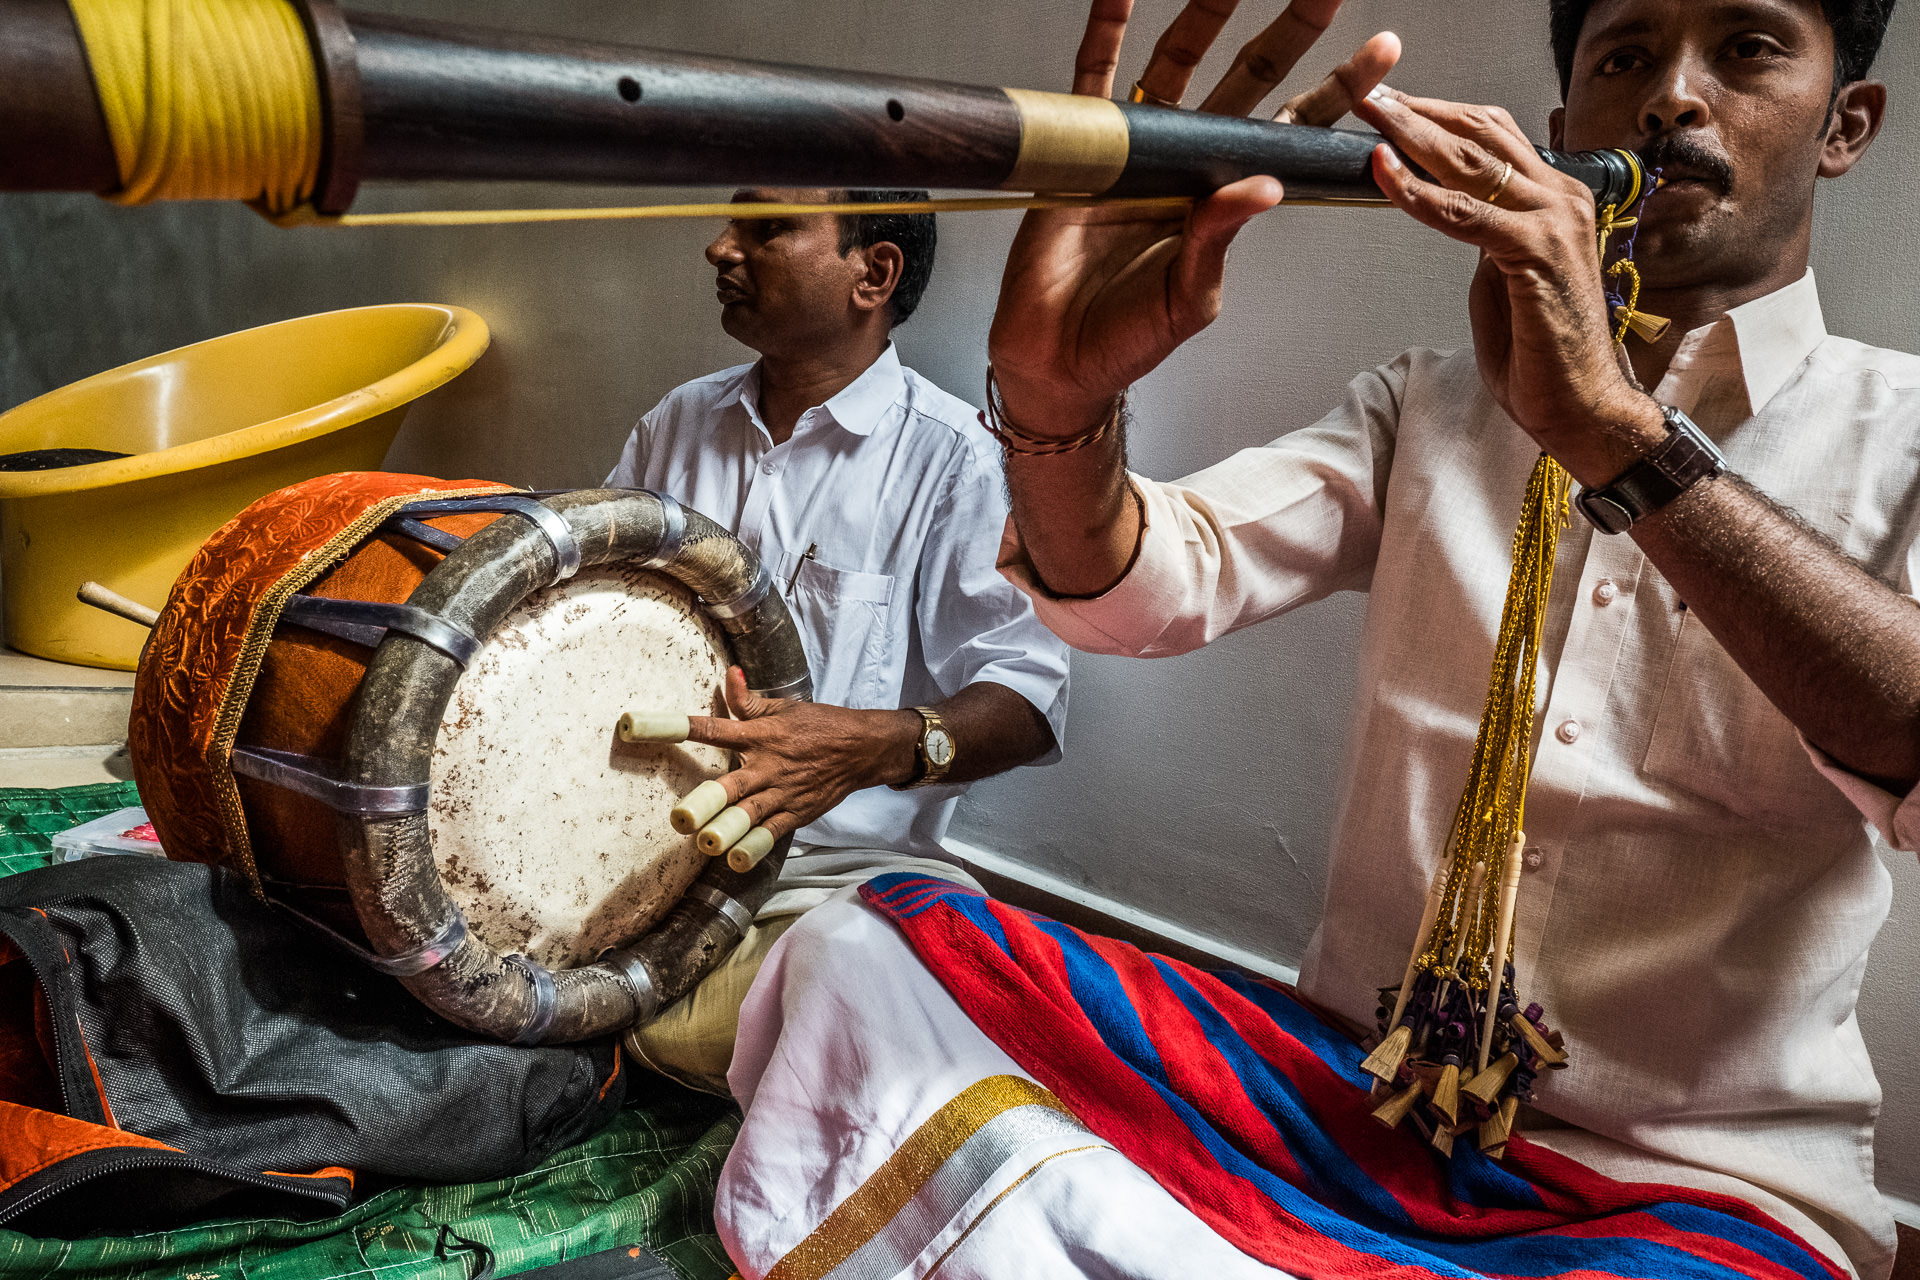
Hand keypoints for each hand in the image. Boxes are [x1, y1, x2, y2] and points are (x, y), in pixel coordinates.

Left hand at [682, 667, 918, 841]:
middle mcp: (767, 766)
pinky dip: (753, 847)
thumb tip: (728, 673)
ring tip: (704, 844)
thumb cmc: (819, 725)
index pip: (713, 730)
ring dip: (725, 831)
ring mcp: (782, 794)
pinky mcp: (795, 814)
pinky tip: (733, 860)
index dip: (676, 727)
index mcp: (761, 734)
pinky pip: (770, 834)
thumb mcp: (783, 707)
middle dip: (705, 802)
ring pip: (748, 816)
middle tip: (680, 818)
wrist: (862, 749)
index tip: (638, 729)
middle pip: (730, 786)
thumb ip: (747, 699)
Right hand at [987, 0, 1400, 436]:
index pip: (1294, 131)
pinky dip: (1105, 30)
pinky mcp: (1082, 147)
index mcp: (1228, 197)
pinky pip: (1094, 76)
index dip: (1338, 91)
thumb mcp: (1189, 297)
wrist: (1056, 359)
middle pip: (1250, 77)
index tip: (1382, 49)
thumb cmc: (1127, 340)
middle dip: (1290, 29)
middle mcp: (1190, 160)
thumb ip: (1219, 239)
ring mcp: (1138, 147)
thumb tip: (1262, 186)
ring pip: (1181, 61)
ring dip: (1208, 12)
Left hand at [1354, 88, 1665, 483]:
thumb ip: (1484, 235)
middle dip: (1417, 112)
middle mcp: (1561, 198)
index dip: (1439, 114)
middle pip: (1480, 135)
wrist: (1580, 404)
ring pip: (1471, 164)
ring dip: (1412, 137)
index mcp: (1556, 198)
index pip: (1492, 135)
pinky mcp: (1537, 253)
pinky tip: (1385, 175)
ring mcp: (1554, 222)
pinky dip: (1419, 193)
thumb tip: (1450, 206)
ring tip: (1369, 116)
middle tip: (1368, 95)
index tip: (1390, 104)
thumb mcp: (1502, 276)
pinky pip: (1465, 215)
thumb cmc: (1540, 350)